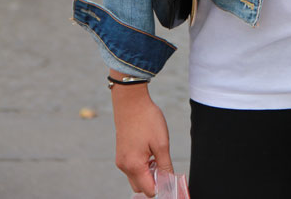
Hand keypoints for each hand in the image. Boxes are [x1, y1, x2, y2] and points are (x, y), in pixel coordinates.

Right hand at [110, 78, 173, 197]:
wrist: (131, 101)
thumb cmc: (147, 120)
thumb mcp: (161, 143)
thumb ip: (165, 166)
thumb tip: (169, 181)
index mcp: (134, 166)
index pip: (149, 190)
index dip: (162, 186)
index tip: (169, 175)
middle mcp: (124, 166)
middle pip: (141, 187)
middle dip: (154, 180)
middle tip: (163, 163)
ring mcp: (121, 160)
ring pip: (136, 177)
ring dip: (147, 173)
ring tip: (156, 154)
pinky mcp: (121, 153)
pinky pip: (132, 167)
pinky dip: (141, 165)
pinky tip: (149, 150)